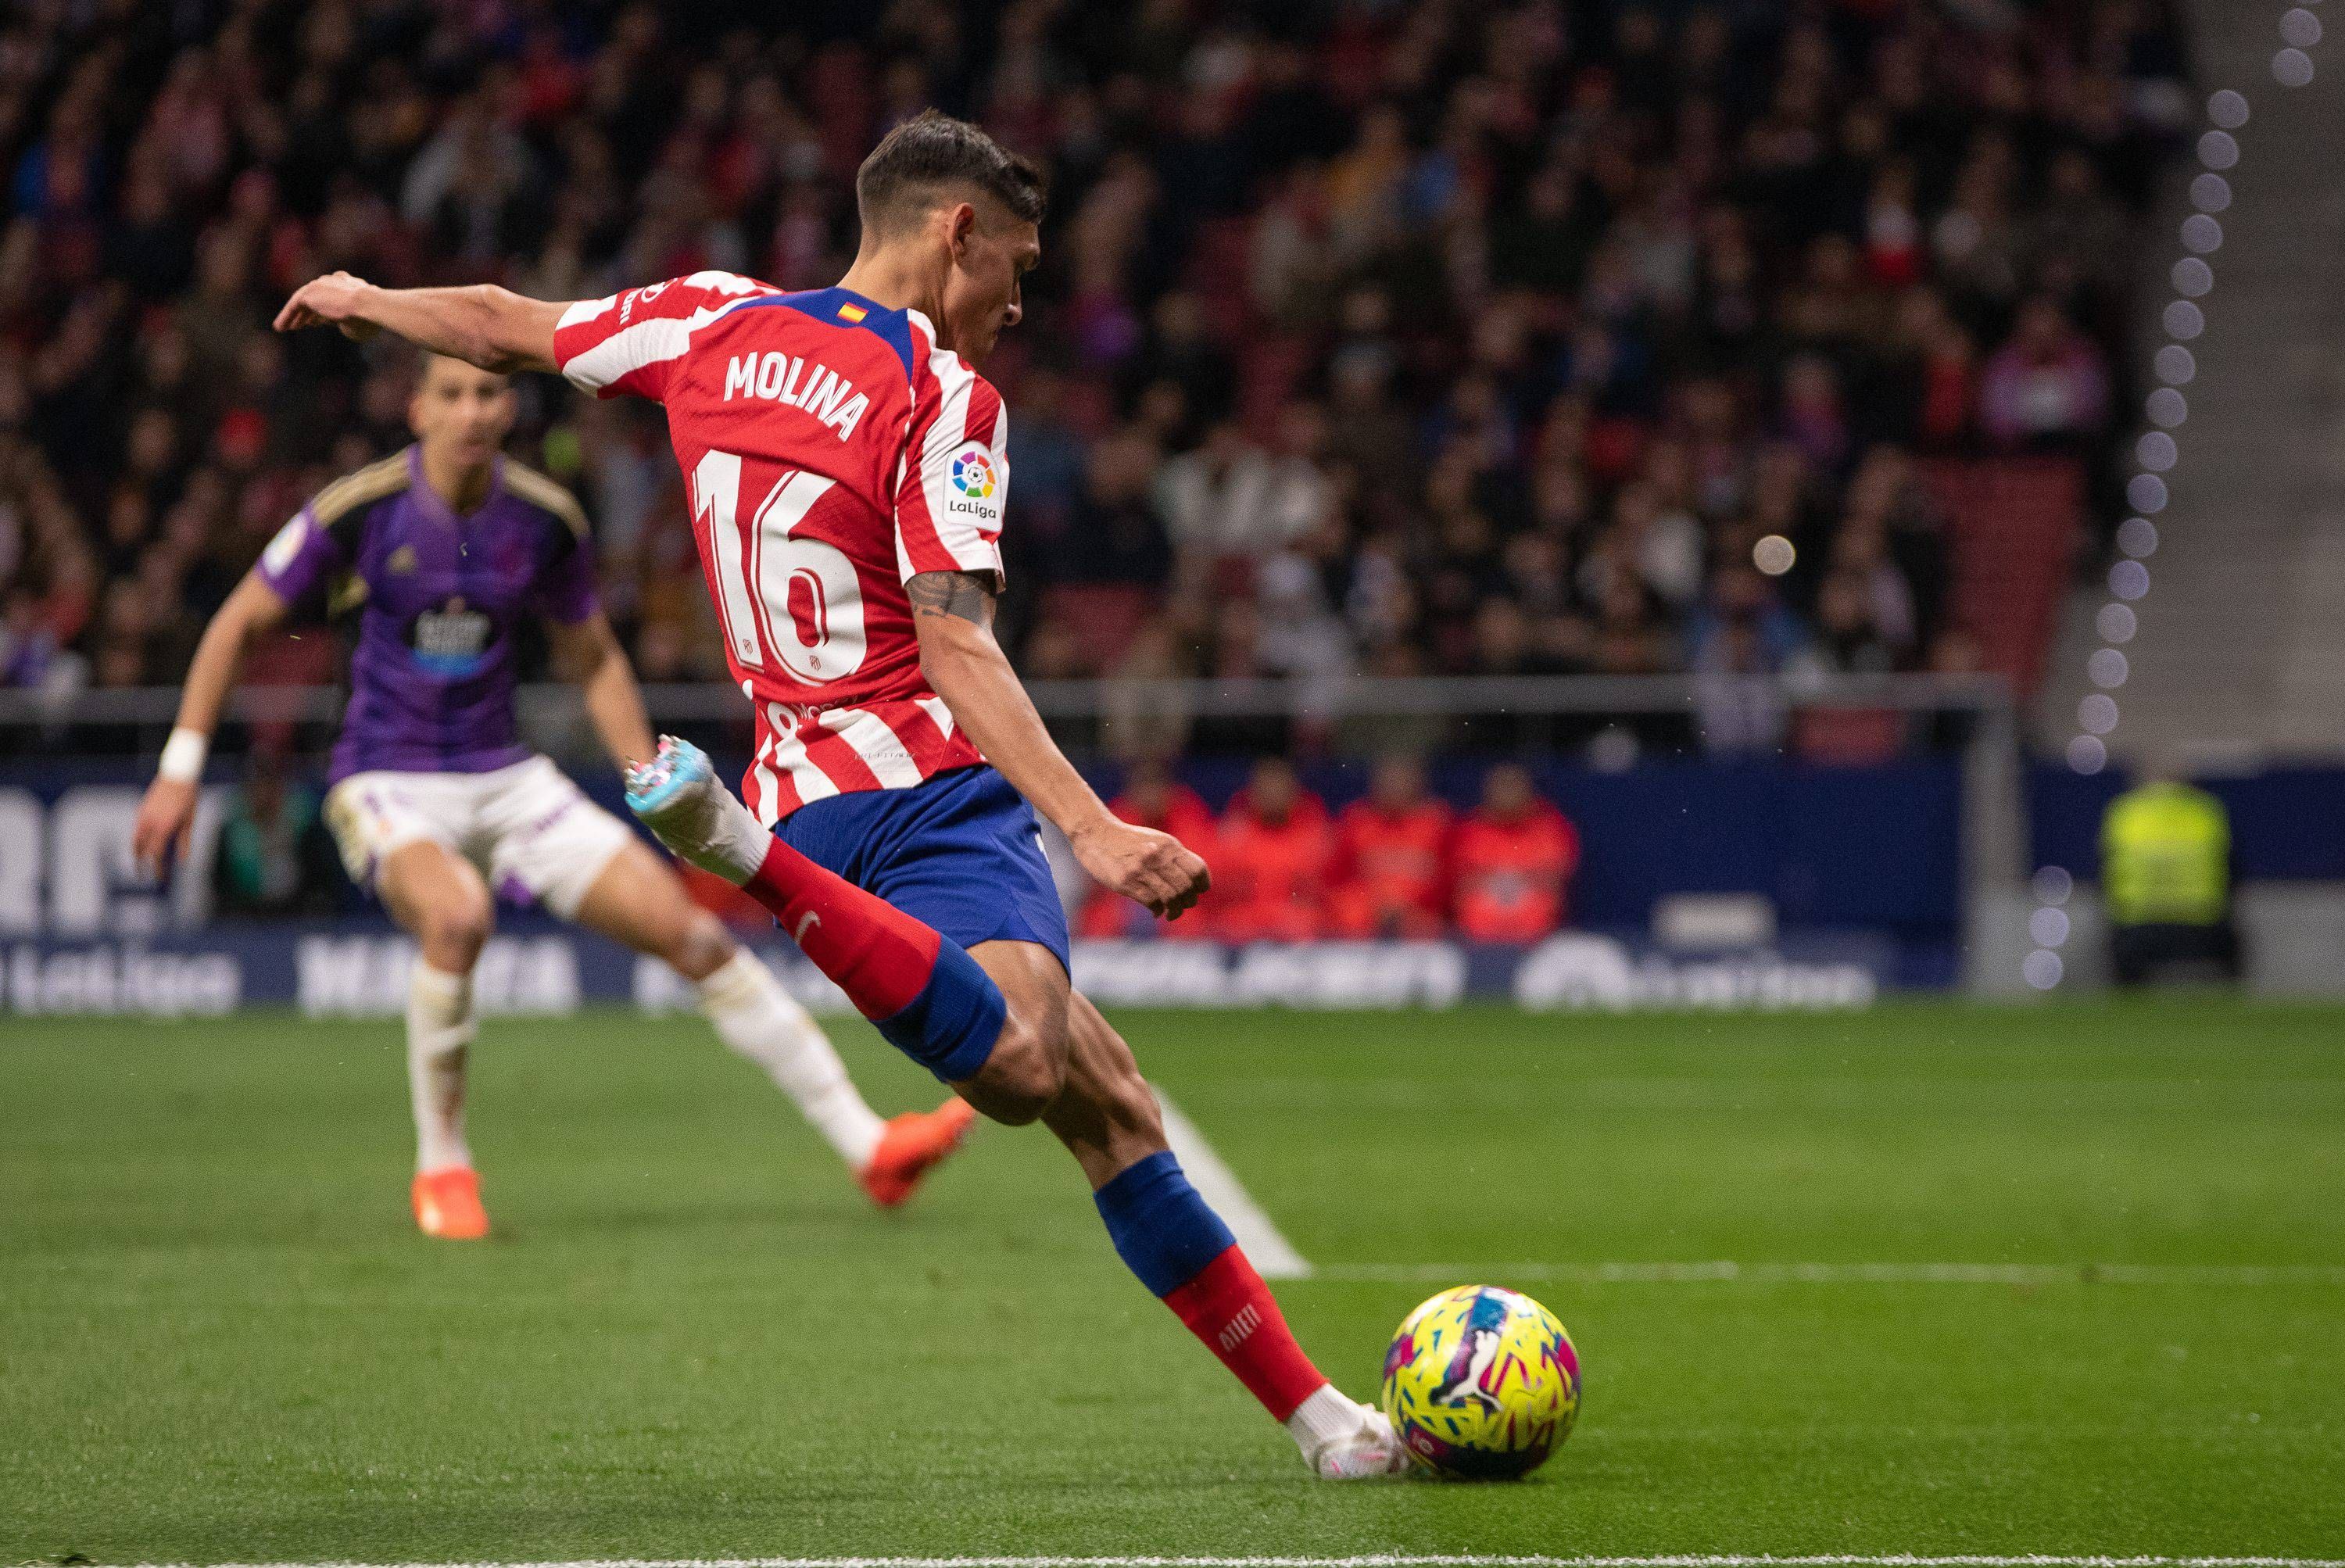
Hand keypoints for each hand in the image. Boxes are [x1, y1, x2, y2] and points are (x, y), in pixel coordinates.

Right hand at [133, 777, 199, 876]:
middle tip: (144, 876)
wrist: (178, 775)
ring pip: (135, 839)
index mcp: (163, 827)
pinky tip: (144, 844)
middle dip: (142, 864)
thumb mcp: (190, 821)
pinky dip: (139, 840)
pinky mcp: (141, 810)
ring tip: (141, 862)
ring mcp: (142, 815)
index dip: (157, 868)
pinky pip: (137, 829)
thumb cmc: (188, 798)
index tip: (160, 878)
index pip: (156, 854)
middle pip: (141, 849)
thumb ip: (184, 842)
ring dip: (137, 852)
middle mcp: (149, 823)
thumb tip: (182, 861)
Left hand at [274, 271, 380, 340]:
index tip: (316, 322)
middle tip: (300, 324)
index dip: (322, 311)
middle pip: (314, 298)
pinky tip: (280, 327)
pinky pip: (293, 306)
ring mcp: (319, 285)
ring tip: (285, 328)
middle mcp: (331, 281)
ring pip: (302, 302)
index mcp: (347, 283)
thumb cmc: (372, 315)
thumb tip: (343, 323)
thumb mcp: (363, 316)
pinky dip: (286, 316)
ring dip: (293, 316)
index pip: (330, 297)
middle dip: (306, 312)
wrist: (367, 304)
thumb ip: (352, 316)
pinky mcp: (309, 293)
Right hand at [1070, 818, 1210, 921]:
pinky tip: (1155, 911)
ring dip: (1174, 910)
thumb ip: (1173, 856)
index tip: (1197, 892)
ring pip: (1171, 898)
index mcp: (1169, 845)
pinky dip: (1157, 911)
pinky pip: (1152, 903)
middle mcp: (1158, 856)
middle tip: (1182, 905)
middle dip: (1188, 901)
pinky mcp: (1125, 882)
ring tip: (1170, 913)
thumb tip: (1193, 882)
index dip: (1202, 885)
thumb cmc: (1128, 840)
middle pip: (1186, 888)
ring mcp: (1141, 870)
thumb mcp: (1156, 840)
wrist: (1096, 833)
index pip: (1198, 869)